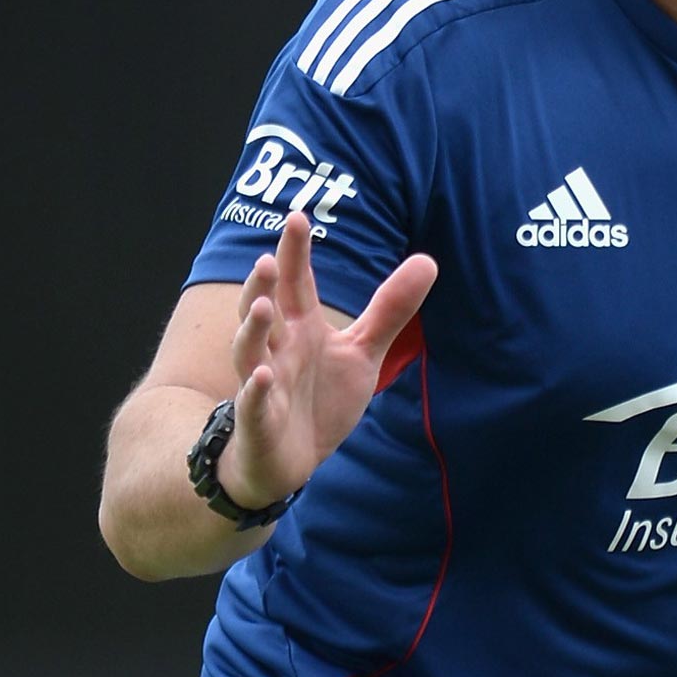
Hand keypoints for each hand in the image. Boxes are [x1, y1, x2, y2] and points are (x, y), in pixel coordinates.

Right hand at [219, 211, 437, 509]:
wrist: (290, 460)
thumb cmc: (318, 399)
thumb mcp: (362, 352)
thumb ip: (390, 309)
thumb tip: (427, 260)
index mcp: (300, 328)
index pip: (295, 282)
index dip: (294, 252)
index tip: (297, 217)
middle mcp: (277, 349)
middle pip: (264, 309)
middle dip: (263, 285)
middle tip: (266, 259)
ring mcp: (263, 382)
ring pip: (249, 349)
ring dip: (253, 328)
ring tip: (263, 306)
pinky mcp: (259, 420)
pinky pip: (253, 402)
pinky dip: (254, 390)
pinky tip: (260, 375)